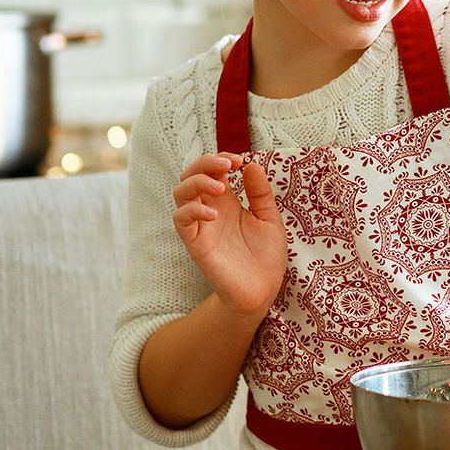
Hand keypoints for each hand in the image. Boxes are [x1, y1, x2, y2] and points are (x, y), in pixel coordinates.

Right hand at [173, 152, 288, 319]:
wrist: (262, 291)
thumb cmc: (266, 256)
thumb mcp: (270, 218)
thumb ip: (260, 193)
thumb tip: (251, 164)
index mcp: (227, 201)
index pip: (211, 170)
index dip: (221, 159)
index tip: (239, 161)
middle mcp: (210, 209)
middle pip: (190, 175)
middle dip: (205, 163)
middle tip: (227, 166)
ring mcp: (201, 226)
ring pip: (180, 193)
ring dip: (197, 182)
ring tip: (221, 188)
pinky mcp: (195, 244)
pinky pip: (181, 220)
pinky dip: (193, 210)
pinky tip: (214, 214)